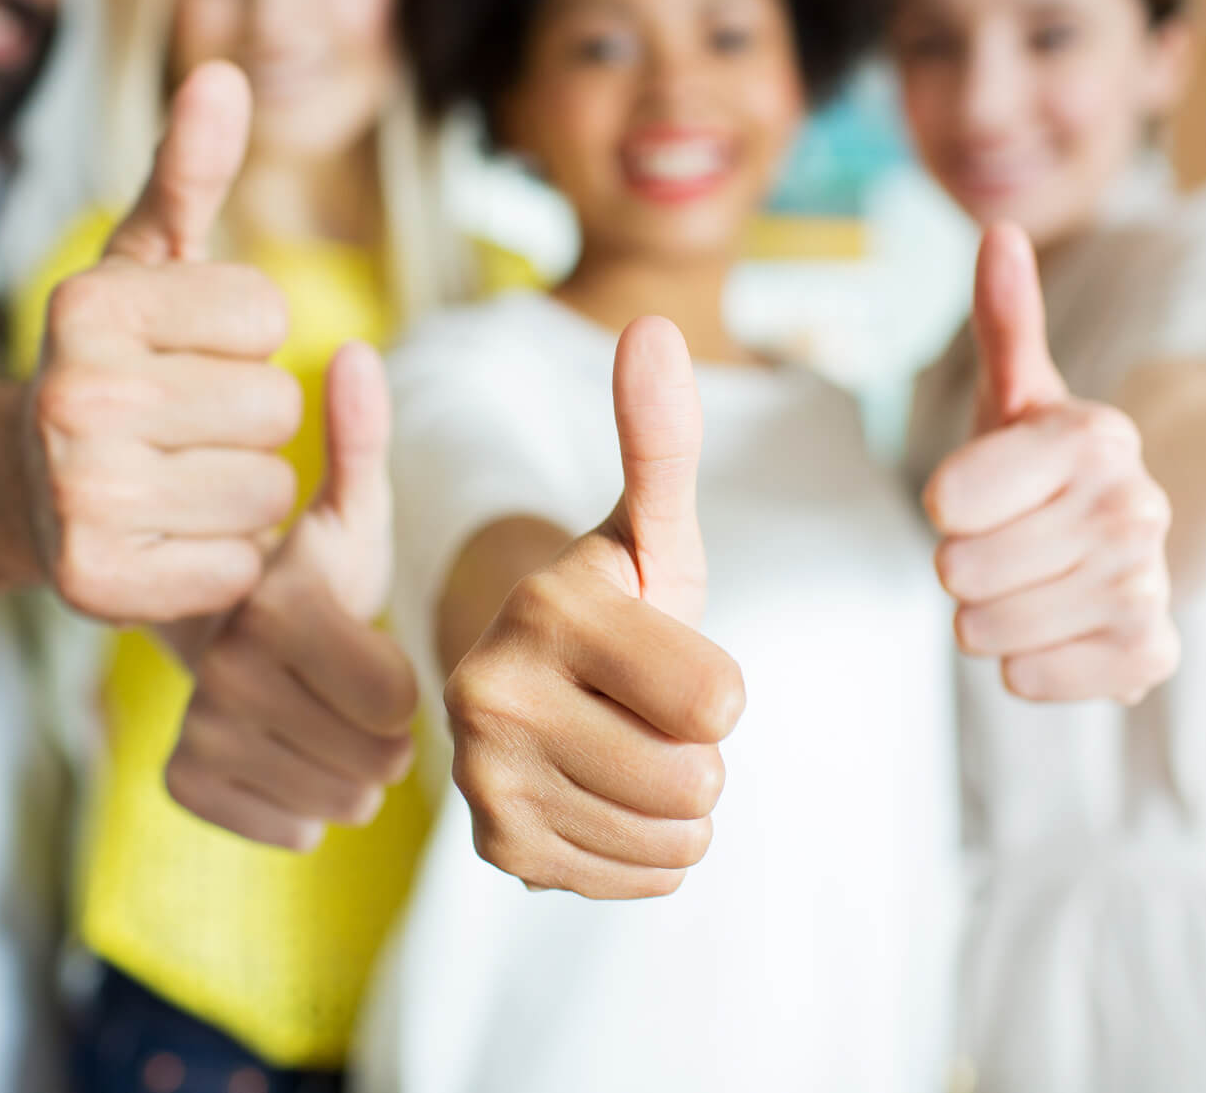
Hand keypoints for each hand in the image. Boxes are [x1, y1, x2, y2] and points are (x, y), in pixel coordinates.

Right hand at [25, 62, 303, 622]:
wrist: (30, 484)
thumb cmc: (120, 358)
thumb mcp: (150, 259)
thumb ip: (190, 170)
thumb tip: (226, 74)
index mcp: (87, 305)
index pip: (267, 312)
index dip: (247, 336)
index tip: (193, 350)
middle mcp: (69, 396)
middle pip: (275, 406)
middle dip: (253, 419)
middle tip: (190, 427)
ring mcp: (75, 494)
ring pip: (266, 491)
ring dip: (244, 492)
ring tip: (181, 479)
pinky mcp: (92, 581)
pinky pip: (236, 565)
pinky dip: (222, 560)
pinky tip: (172, 539)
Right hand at [165, 342, 419, 850]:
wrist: (216, 629)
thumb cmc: (310, 573)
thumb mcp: (344, 512)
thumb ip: (360, 443)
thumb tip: (357, 352)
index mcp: (277, 604)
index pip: (392, 700)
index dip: (405, 691)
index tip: (383, 662)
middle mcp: (226, 668)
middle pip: (371, 758)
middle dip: (384, 737)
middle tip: (355, 696)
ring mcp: (200, 727)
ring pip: (336, 801)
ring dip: (349, 774)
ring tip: (328, 723)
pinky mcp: (183, 779)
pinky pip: (288, 829)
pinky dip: (304, 809)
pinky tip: (293, 758)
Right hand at [444, 318, 743, 898]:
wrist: (540, 682)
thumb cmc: (618, 601)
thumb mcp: (650, 527)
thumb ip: (660, 439)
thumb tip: (655, 327)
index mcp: (547, 608)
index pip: (720, 701)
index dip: (721, 688)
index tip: (665, 657)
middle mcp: (493, 694)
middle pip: (698, 780)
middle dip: (702, 753)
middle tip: (648, 711)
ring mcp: (484, 779)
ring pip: (675, 838)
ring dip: (680, 805)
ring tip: (630, 747)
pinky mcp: (496, 848)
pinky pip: (641, 878)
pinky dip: (646, 850)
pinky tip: (606, 794)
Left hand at [925, 223, 1178, 704]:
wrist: (1104, 554)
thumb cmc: (1038, 469)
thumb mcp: (1014, 394)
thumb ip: (1004, 319)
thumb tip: (1000, 230)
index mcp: (1096, 436)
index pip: (950, 501)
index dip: (946, 504)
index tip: (975, 495)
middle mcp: (1137, 506)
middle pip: (960, 571)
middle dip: (960, 566)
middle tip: (1002, 546)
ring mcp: (1149, 585)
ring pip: (986, 629)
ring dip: (984, 618)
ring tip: (1024, 585)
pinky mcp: (1149, 656)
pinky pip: (1029, 679)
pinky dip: (1025, 665)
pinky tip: (1055, 630)